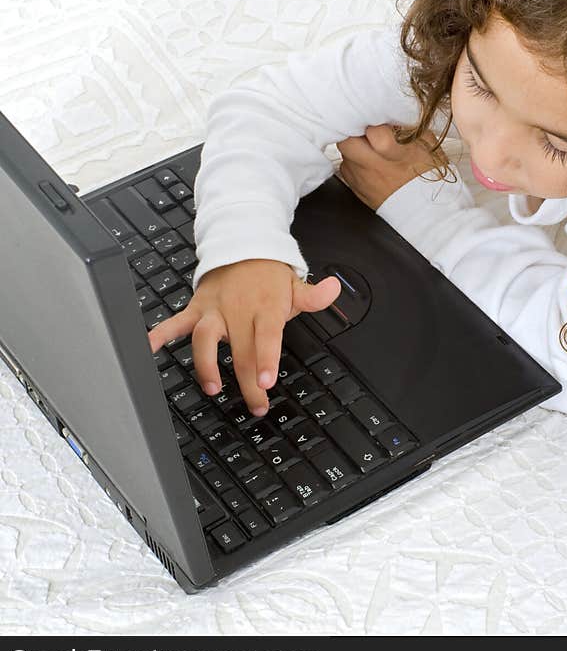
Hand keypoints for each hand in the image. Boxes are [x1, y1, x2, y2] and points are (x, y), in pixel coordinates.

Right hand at [146, 259, 340, 416]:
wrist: (242, 245)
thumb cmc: (269, 275)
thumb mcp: (295, 284)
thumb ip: (314, 296)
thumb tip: (334, 289)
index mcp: (265, 307)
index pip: (266, 336)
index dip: (266, 359)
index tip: (265, 381)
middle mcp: (238, 310)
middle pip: (241, 350)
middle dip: (247, 381)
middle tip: (256, 405)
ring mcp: (215, 310)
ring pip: (205, 338)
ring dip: (206, 365)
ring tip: (213, 387)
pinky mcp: (197, 308)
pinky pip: (176, 322)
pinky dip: (161, 334)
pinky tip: (149, 348)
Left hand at [336, 123, 448, 210]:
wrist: (424, 210)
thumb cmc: (428, 177)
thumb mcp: (427, 145)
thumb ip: (409, 126)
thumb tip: (394, 112)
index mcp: (395, 155)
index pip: (373, 130)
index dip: (377, 120)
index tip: (384, 120)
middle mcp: (374, 167)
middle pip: (347, 138)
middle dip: (355, 128)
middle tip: (368, 128)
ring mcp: (361, 178)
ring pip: (344, 150)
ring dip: (355, 143)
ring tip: (370, 145)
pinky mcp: (354, 186)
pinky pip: (346, 165)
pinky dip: (354, 159)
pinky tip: (368, 161)